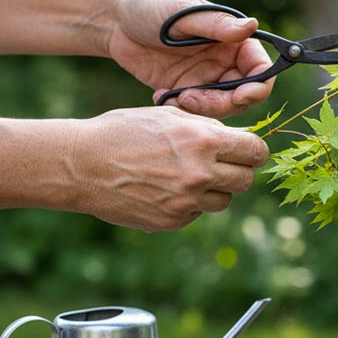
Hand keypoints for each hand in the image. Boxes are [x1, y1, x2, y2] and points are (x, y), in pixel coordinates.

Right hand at [72, 106, 268, 231]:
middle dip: (237, 171)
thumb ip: (207, 128)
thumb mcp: (168, 116)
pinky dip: (189, 203)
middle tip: (219, 165)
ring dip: (214, 190)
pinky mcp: (172, 221)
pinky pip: (196, 213)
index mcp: (204, 142)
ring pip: (224, 201)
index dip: (253, 151)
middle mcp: (200, 174)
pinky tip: (165, 189)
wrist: (81, 164)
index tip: (246, 151)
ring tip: (186, 176)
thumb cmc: (123, 132)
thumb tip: (238, 138)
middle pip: (245, 180)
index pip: (256, 151)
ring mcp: (187, 201)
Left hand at [107, 0, 273, 118]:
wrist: (114, 21)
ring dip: (201, 110)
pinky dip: (180, 111)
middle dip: (222, 104)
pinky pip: (193, 111)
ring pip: (219, 108)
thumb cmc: (151, 6)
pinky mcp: (184, 91)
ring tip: (174, 97)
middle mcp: (225, 62)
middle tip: (191, 99)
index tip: (240, 96)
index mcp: (233, 41)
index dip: (258, 87)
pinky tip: (160, 96)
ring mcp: (205, 79)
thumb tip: (252, 25)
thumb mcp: (183, 14)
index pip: (260, 69)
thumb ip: (217, 25)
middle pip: (242, 95)